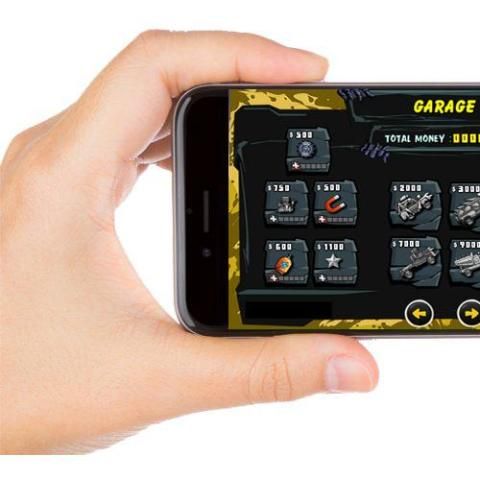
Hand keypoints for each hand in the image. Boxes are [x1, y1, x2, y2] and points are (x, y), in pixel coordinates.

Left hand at [0, 31, 377, 453]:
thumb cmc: (14, 385)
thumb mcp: (156, 379)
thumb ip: (265, 372)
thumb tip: (350, 362)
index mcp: (68, 175)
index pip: (159, 64)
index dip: (241, 53)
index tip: (305, 75)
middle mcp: (57, 158)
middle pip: (158, 68)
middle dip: (241, 68)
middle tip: (304, 94)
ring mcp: (58, 171)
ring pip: (142, 95)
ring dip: (212, 93)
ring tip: (273, 111)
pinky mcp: (65, 192)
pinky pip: (131, 130)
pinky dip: (185, 128)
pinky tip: (216, 157)